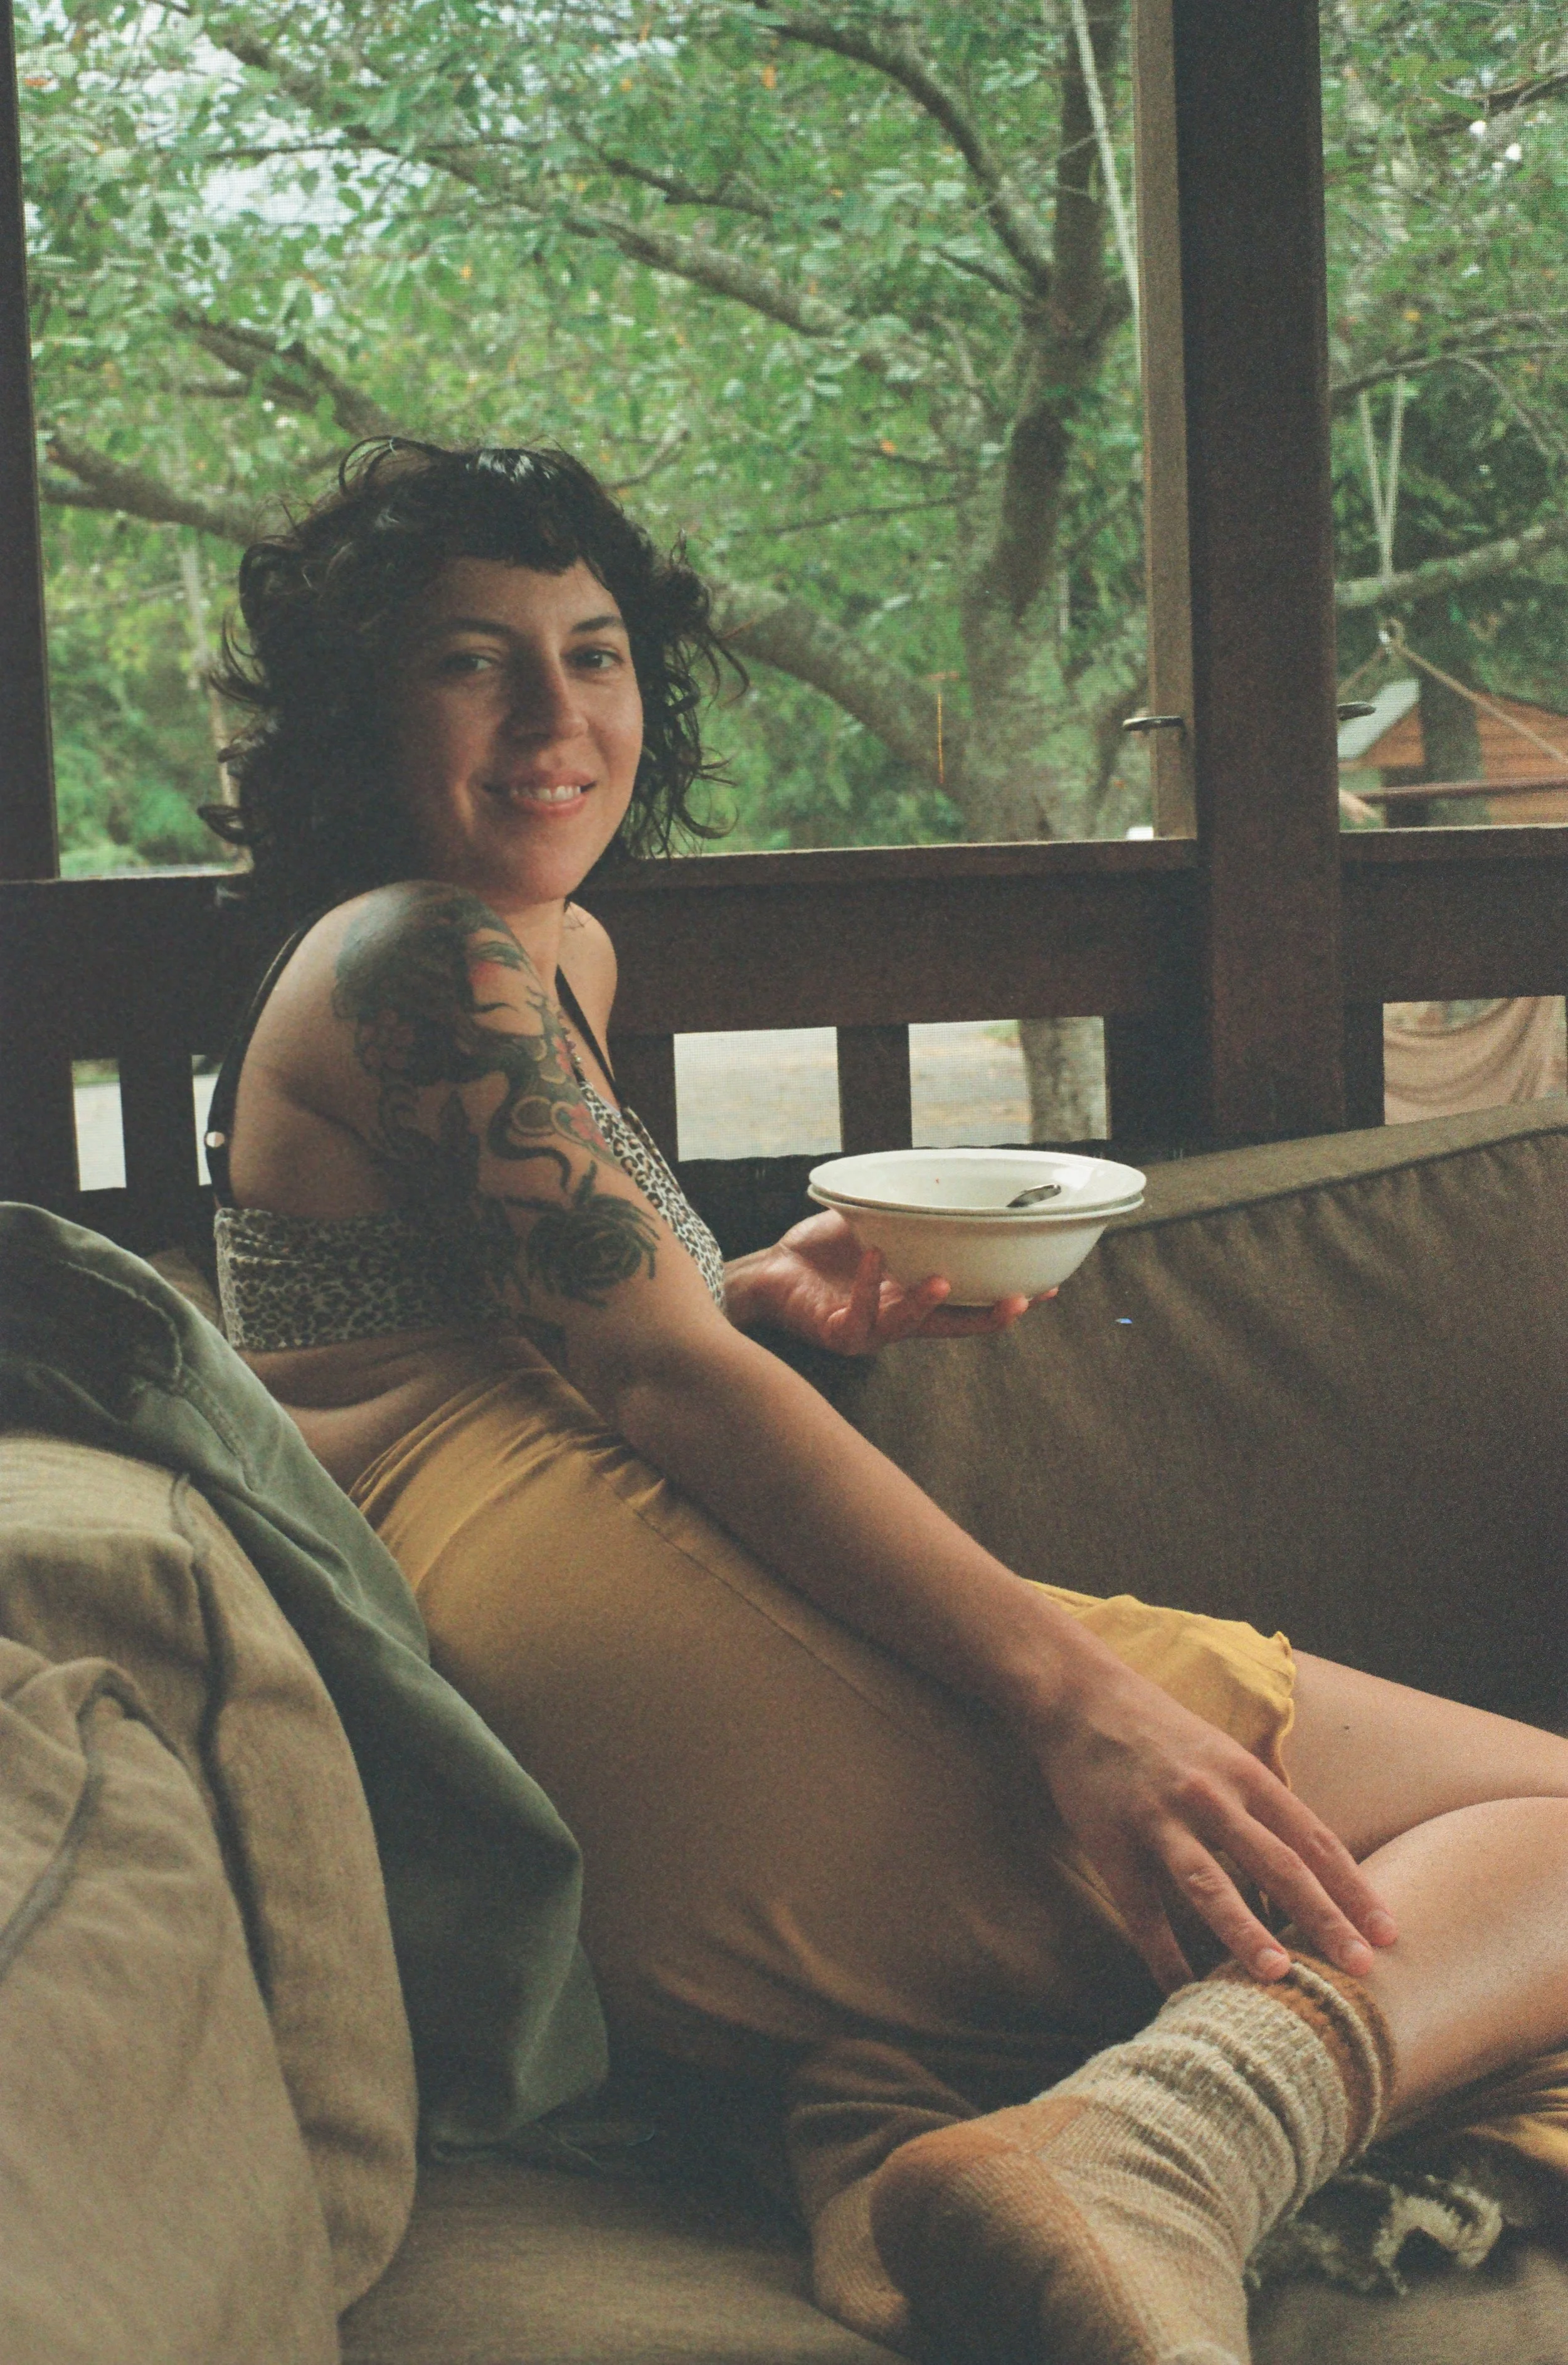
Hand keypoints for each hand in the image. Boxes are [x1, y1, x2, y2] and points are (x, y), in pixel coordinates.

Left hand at [728, 1208, 1052, 1354]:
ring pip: (909, 1325)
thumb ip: (906, 1211)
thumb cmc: (820, 1251)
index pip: (970, 1302)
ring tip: (942, 1282)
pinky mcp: (839, 1334)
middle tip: (1021, 1300)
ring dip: (927, 1304)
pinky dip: (867, 1285)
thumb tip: (946, 1174)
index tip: (1046, 1285)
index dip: (1004, 1297)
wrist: (768, 1272)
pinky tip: (873, 1257)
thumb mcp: (874, 1225)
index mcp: (915, 1295)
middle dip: (989, 1316)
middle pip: (955, 1324)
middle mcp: (900, 1318)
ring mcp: (871, 1330)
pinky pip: (860, 1314)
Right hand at [1025, 1645, 1397, 1991]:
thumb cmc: (1164, 1734)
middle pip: (1276, 1862)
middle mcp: (1209, 1796)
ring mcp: (1158, 1821)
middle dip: (1323, 1916)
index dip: (1353, 1887)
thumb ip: (1263, 1807)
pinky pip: (1143, 1912)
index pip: (1313, 1838)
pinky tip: (1186, 1994)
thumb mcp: (1224, 1755)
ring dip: (1245, 1931)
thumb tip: (1312, 1875)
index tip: (1388, 1932)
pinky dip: (1165, 1957)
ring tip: (1279, 1975)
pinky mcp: (1111, 1844)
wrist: (1081, 1699)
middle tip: (1361, 1966)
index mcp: (1245, 1774)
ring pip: (1209, 1883)